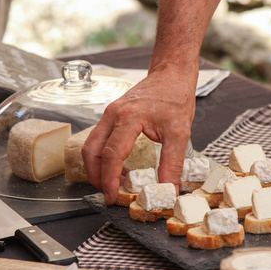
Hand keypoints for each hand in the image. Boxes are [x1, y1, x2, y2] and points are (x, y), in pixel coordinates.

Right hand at [82, 64, 196, 203]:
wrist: (171, 73)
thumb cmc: (175, 96)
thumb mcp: (179, 133)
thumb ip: (172, 163)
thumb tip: (168, 190)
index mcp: (129, 117)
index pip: (111, 154)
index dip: (110, 179)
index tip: (112, 196)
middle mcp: (113, 114)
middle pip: (91, 151)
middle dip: (96, 176)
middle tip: (109, 194)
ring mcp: (110, 114)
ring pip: (91, 145)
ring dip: (98, 167)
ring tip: (116, 183)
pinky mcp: (112, 116)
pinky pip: (100, 139)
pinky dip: (104, 157)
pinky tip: (121, 167)